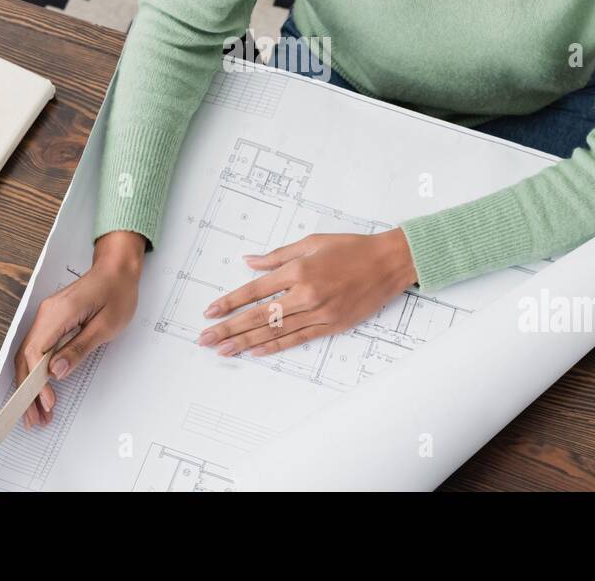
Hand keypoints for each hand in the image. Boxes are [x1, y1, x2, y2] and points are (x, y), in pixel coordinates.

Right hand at [14, 229, 144, 428]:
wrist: (117, 268)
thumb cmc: (117, 292)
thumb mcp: (105, 325)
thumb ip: (79, 348)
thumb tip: (57, 371)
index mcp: (58, 313)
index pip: (36, 353)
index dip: (37, 382)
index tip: (46, 402)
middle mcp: (46, 314)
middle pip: (26, 357)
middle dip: (27, 391)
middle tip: (34, 419)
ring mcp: (46, 317)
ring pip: (29, 356)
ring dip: (29, 385)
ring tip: (36, 413)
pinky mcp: (51, 321)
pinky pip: (37, 348)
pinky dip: (36, 371)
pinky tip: (41, 389)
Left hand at [196, 230, 417, 357]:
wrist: (389, 262)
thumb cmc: (351, 248)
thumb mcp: (311, 242)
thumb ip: (277, 256)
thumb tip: (249, 262)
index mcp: (299, 270)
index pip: (254, 291)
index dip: (229, 302)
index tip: (210, 311)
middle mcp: (306, 295)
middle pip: (258, 316)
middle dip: (229, 328)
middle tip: (205, 339)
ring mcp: (320, 314)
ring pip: (275, 332)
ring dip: (246, 342)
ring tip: (223, 350)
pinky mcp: (332, 326)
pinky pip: (298, 339)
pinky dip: (275, 347)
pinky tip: (256, 352)